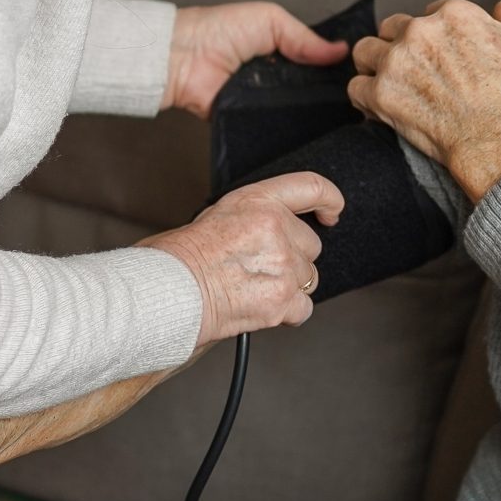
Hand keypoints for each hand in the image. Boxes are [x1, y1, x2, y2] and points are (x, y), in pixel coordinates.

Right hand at [139, 171, 342, 343]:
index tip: (332, 211)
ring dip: (288, 285)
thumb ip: (253, 218)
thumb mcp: (216, 215)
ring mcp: (283, 265)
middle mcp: (275, 228)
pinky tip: (262, 308)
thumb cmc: (177, 258)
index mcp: (258, 201)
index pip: (311, 187)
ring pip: (308, 277)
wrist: (168, 292)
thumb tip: (269, 231)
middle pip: (310, 245)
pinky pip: (304, 308)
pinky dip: (287, 313)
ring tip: (253, 288)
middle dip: (292, 257)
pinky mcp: (282, 299)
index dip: (329, 199)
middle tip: (259, 267)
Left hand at [164, 2, 348, 115]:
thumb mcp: (271, 20)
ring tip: (339, 116)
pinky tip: (309, 130)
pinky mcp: (250, 122)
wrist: (183, 57)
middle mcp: (273, 79)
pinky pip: (274, 128)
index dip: (332, 71)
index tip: (358, 75)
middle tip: (353, 97)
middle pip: (308, 92)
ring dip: (310, 113)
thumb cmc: (219, 30)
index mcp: (279, 52)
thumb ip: (305, 37)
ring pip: (295, 112)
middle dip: (326, 95)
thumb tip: (340, 51)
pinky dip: (287, 128)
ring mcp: (262, 103)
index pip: (313, 66)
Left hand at [350, 0, 500, 200]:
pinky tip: (379, 107)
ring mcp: (397, 62)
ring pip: (365, 51)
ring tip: (387, 82)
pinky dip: (365, 98)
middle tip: (412, 68)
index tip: (441, 52)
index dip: (436, 32)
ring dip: (374, 65)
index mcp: (455, 14)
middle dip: (400, 43)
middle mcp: (421, 31)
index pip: (432, 11)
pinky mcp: (381, 95)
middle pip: (393, 26)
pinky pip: (356, 88)